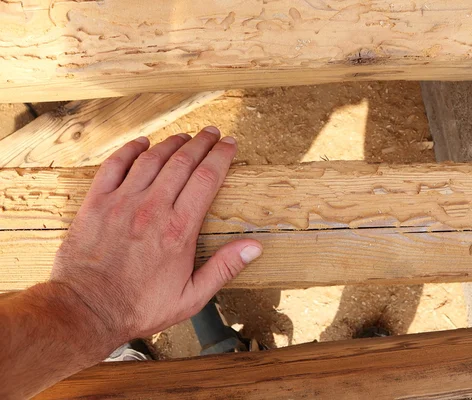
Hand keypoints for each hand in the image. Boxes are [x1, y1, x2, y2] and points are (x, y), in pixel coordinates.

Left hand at [50, 127, 261, 349]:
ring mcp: (122, 202)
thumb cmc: (140, 306)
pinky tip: (142, 143)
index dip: (221, 156)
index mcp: (179, 229)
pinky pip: (115, 165)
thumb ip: (223, 268)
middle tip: (212, 132)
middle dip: (201, 142)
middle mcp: (153, 208)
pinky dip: (130, 150)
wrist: (87, 310)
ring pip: (152, 159)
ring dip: (171, 143)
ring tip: (185, 136)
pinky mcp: (97, 203)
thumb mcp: (191, 296)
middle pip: (182, 161)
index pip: (207, 178)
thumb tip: (254, 247)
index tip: (229, 144)